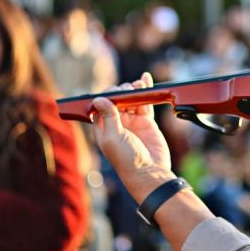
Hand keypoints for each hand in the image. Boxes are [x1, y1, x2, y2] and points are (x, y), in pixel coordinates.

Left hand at [91, 72, 173, 201]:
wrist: (150, 172)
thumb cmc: (127, 160)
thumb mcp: (113, 138)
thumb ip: (108, 117)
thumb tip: (99, 98)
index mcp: (103, 128)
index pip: (100, 106)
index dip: (106, 96)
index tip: (112, 93)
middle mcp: (116, 123)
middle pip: (116, 100)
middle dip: (120, 92)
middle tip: (127, 91)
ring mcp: (132, 121)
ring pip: (131, 99)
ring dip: (133, 89)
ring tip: (137, 85)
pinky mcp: (146, 121)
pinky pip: (145, 103)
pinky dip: (145, 91)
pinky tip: (145, 78)